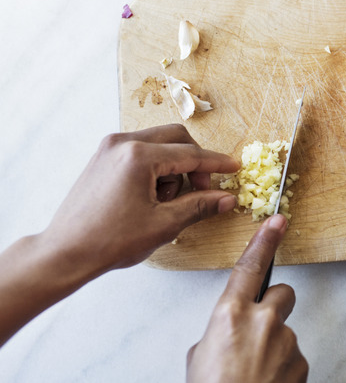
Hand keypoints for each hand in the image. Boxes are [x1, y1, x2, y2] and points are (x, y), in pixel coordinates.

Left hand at [0, 124, 239, 346]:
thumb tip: (227, 199)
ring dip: (175, 166)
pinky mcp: (103, 157)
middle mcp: (123, 143)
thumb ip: (200, 206)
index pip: (191, 154)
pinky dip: (156, 167)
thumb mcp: (164, 224)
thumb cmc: (110, 240)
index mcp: (139, 156)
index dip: (217, 164)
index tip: (234, 168)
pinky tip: (154, 195)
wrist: (66, 252)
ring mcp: (110, 148)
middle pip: (176, 138)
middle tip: (205, 189)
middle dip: (196, 162)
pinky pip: (141, 151)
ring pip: (159, 143)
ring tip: (169, 200)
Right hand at [187, 215, 307, 382]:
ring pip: (286, 333)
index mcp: (230, 314)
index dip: (264, 240)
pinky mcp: (301, 363)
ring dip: (274, 347)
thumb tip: (228, 334)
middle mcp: (262, 322)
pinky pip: (293, 358)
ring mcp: (285, 342)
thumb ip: (218, 333)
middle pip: (283, 293)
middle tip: (260, 330)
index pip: (250, 266)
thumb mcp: (200, 357)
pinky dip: (283, 369)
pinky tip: (266, 382)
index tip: (277, 222)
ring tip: (254, 372)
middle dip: (275, 306)